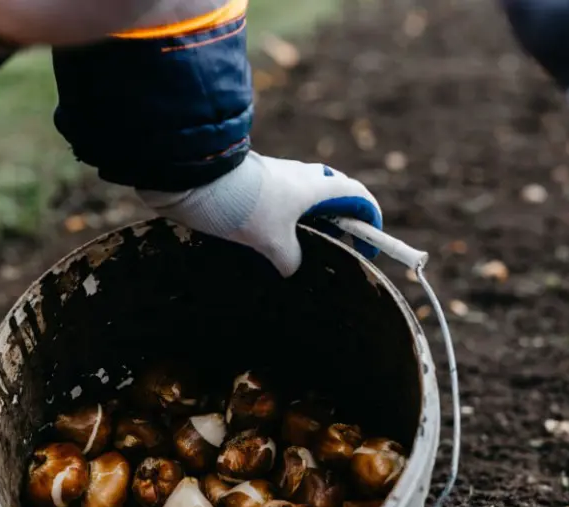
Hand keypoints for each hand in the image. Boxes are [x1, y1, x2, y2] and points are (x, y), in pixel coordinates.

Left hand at [137, 151, 382, 276]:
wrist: (198, 178)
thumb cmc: (243, 206)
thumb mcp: (272, 242)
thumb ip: (291, 258)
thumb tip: (293, 267)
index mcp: (316, 187)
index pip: (358, 197)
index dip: (370, 221)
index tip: (368, 247)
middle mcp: (301, 177)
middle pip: (333, 195)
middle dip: (340, 220)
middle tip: (334, 248)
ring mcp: (277, 177)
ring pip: (304, 198)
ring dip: (309, 221)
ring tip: (299, 251)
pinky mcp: (255, 182)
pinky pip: (280, 201)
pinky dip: (284, 220)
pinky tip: (269, 240)